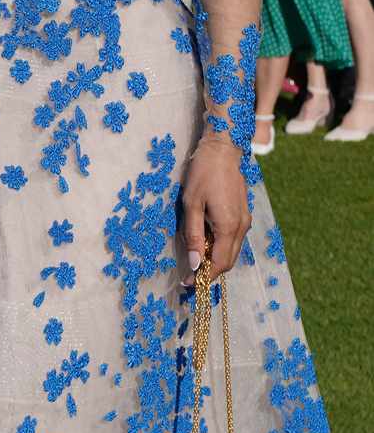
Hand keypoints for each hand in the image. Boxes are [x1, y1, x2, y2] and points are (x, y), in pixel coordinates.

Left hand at [181, 135, 250, 280]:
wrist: (222, 149)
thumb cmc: (203, 173)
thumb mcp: (191, 204)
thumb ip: (194, 235)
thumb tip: (195, 264)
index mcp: (229, 227)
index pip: (219, 263)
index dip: (204, 276)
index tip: (188, 283)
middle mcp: (242, 227)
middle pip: (229, 260)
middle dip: (211, 271)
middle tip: (190, 274)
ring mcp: (245, 220)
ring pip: (232, 250)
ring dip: (216, 258)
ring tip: (195, 256)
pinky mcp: (243, 213)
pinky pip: (233, 238)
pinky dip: (220, 245)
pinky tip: (205, 239)